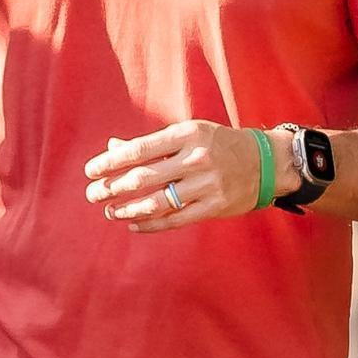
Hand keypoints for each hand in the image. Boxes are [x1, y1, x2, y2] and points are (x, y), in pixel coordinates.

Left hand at [85, 120, 270, 232]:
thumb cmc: (218, 144)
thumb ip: (152, 144)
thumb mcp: (188, 134)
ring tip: (110, 211)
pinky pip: (176, 219)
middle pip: (144, 177)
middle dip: (112, 188)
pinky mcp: (215, 207)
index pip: (139, 149)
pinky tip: (133, 224)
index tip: (91, 171)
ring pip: (157, 202)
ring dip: (128, 208)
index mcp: (187, 134)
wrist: (266, 162)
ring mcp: (207, 184)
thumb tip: (112, 147)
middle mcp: (197, 158)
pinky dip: (151, 224)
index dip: (111, 162)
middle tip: (92, 195)